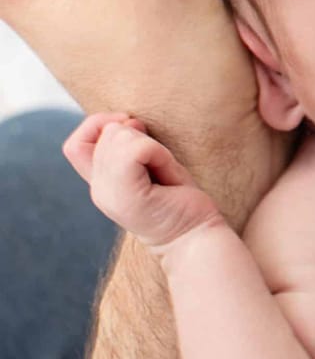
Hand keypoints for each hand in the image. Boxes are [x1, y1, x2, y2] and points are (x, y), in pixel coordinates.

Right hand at [64, 113, 220, 252]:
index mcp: (101, 183)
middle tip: (156, 158)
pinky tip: (166, 170)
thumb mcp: (152, 166)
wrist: (195, 237)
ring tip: (162, 167)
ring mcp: (110, 194)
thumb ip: (130, 147)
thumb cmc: (180, 200)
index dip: (100, 127)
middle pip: (104, 133)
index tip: (132, 132)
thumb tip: (125, 121)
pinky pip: (137, 149)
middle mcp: (99, 189)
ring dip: (149, 144)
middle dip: (136, 134)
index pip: (75, 145)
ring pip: (119, 137)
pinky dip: (157, 152)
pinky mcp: (128, 196)